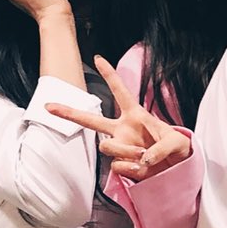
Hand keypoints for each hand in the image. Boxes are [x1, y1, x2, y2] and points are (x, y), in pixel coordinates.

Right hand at [45, 53, 191, 180]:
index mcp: (135, 115)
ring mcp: (119, 147)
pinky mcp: (120, 164)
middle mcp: (122, 129)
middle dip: (69, 113)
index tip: (97, 58)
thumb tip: (143, 158)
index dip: (110, 75)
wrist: (177, 168)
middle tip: (49, 106)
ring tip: (144, 156)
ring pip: (107, 146)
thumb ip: (161, 148)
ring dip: (125, 151)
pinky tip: (142, 168)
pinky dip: (130, 168)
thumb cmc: (177, 148)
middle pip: (91, 120)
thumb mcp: (176, 143)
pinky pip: (117, 166)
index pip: (120, 92)